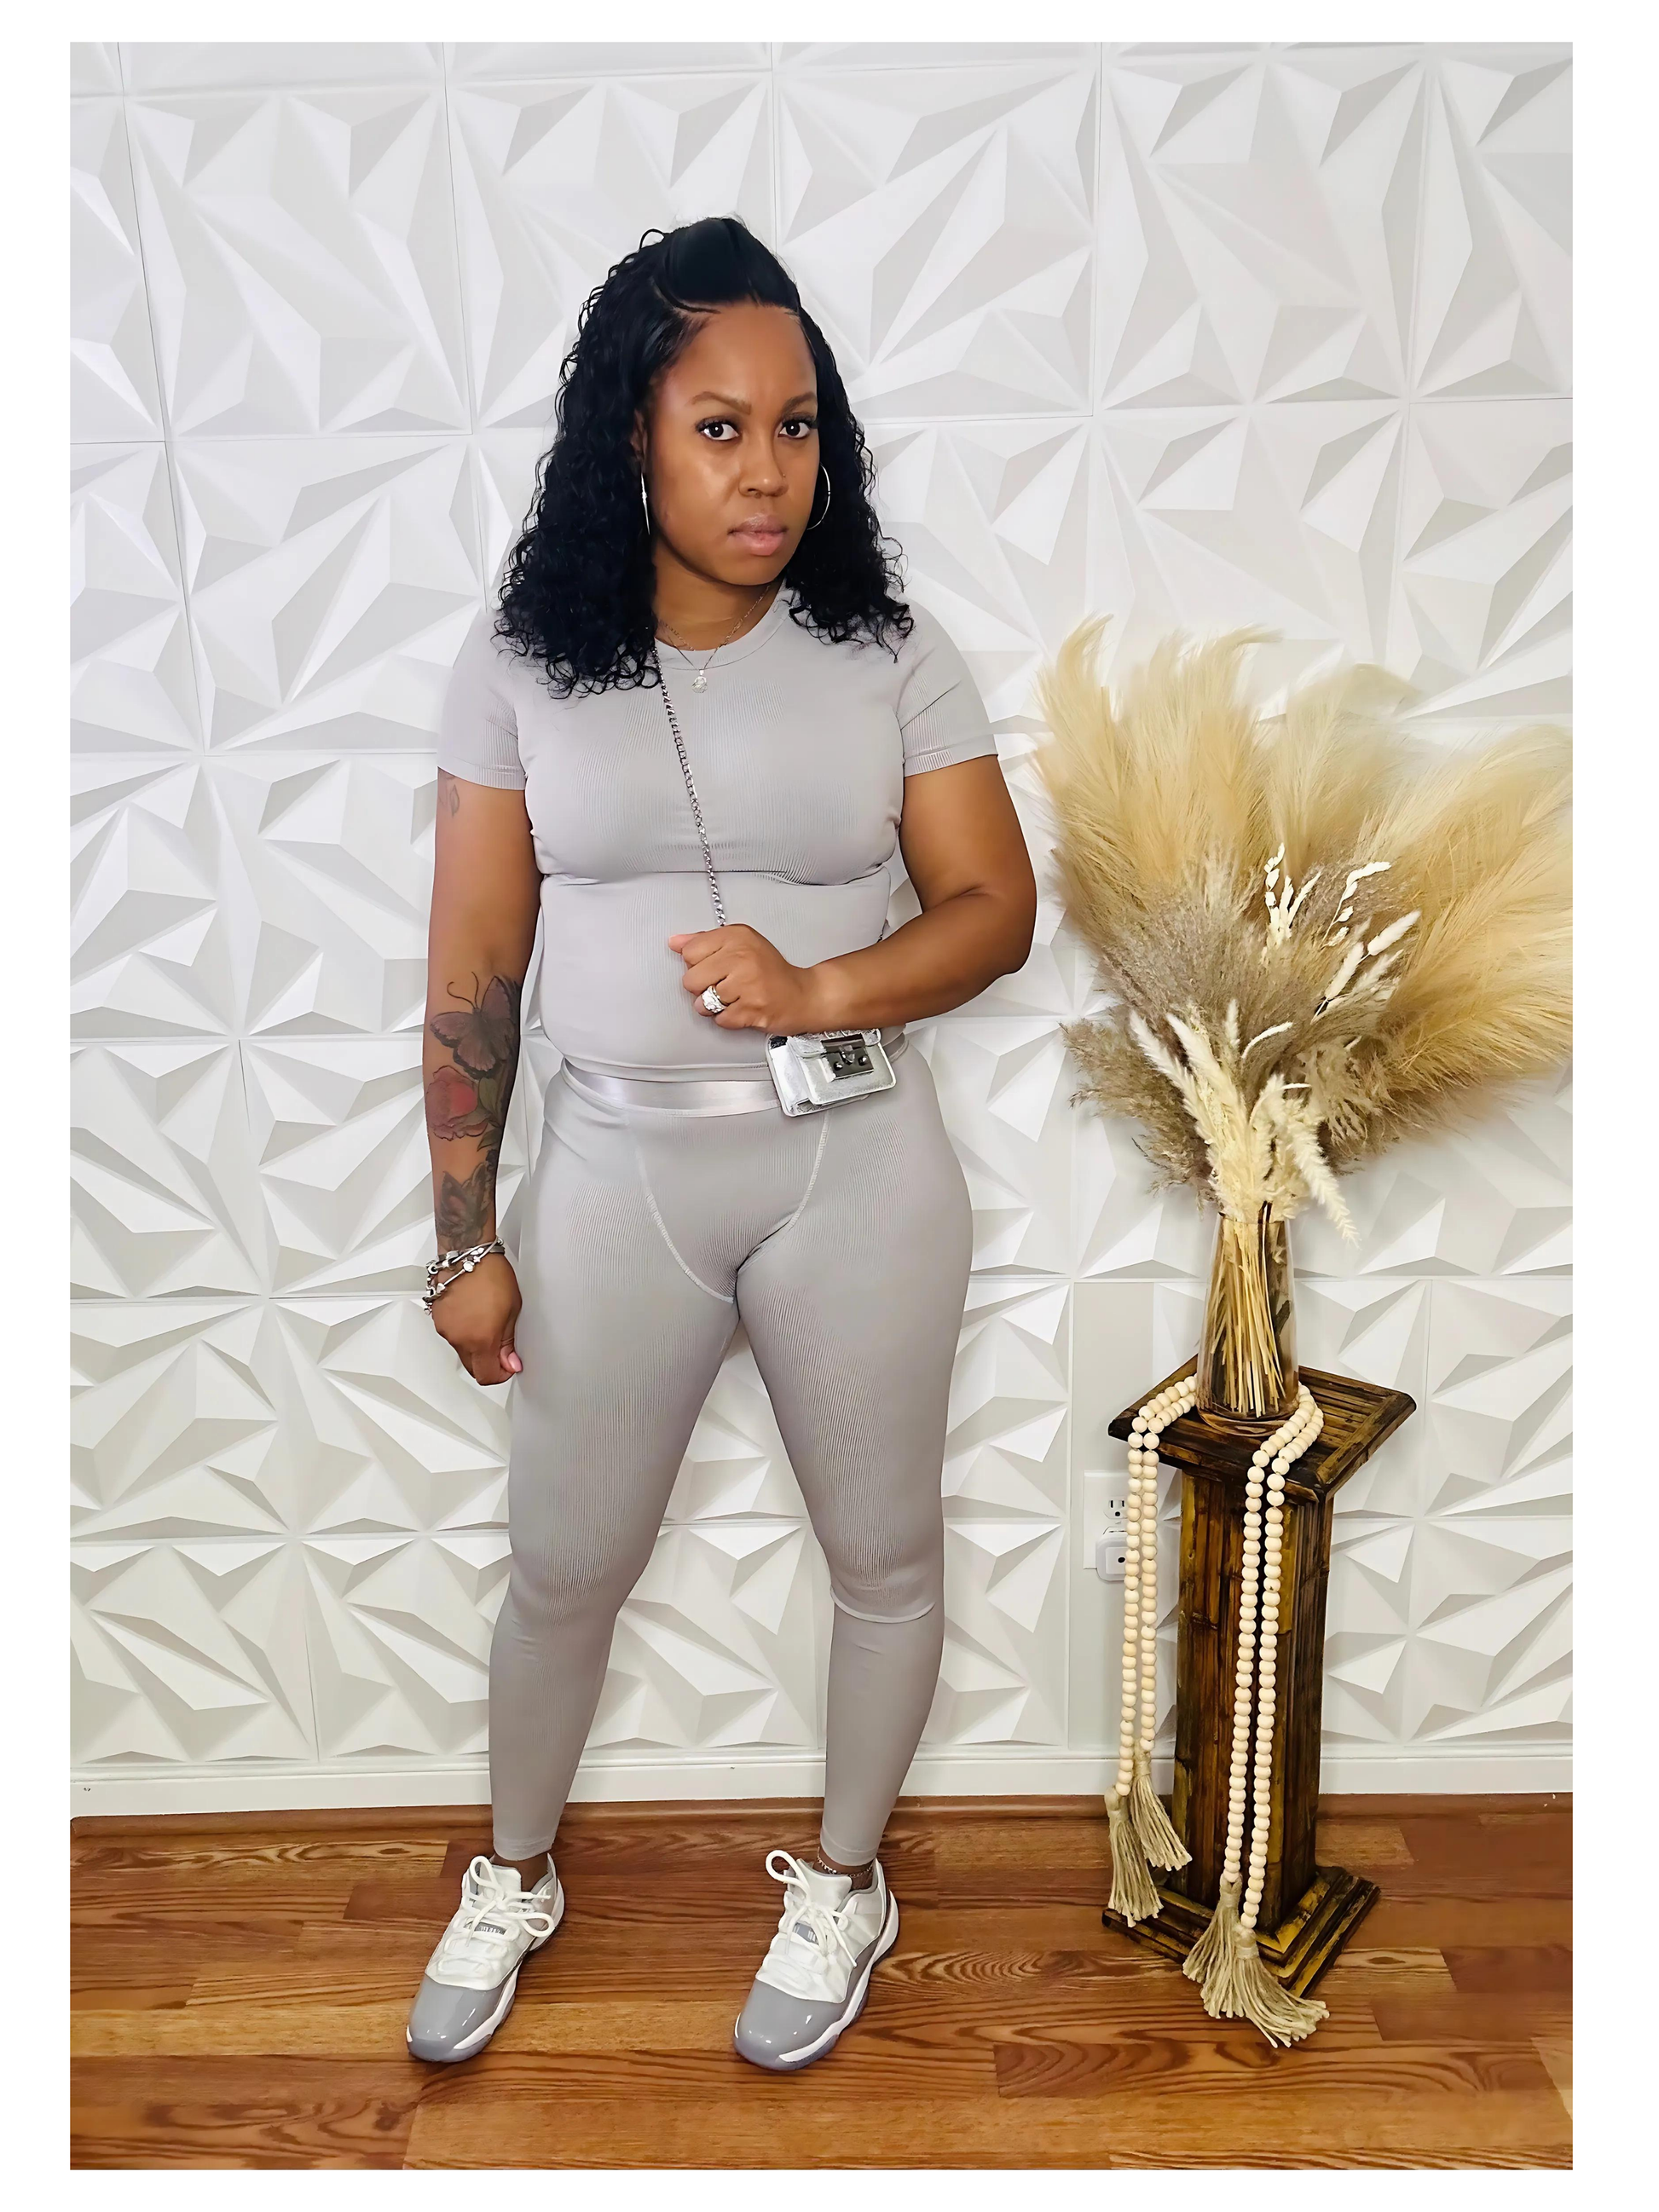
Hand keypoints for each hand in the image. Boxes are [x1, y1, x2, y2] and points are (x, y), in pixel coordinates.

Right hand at [429, 1252, 522, 1386]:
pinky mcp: (437, 1318)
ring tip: (486, 1321)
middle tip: (502, 1348)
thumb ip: (508, 1342)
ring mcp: (445, 1329)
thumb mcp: (512, 1310)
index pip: (487, 1376)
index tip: (508, 1365)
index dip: (501, 1375)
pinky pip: (451, 1335)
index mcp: (480, 1340)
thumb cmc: (490, 1274)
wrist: (467, 1253)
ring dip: (474, 1346)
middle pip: (472, 1367)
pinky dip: (462, 1332)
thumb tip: (510, 1363)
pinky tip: (472, 1314)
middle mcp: (459, 1339)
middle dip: (488, 1363)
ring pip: (461, 1351)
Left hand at [667, 923, 832, 1032]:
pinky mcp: (751, 1009)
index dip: (698, 964)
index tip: (716, 965)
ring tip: (735, 998)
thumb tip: (676, 942)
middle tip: (725, 985)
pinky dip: (729, 1019)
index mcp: (736, 936)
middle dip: (703, 988)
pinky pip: (720, 1020)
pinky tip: (743, 1008)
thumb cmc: (772, 972)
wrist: (803, 995)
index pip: (689, 952)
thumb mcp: (742, 944)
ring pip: (703, 1002)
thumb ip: (706, 941)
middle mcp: (742, 957)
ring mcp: (747, 984)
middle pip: (691, 979)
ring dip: (715, 1006)